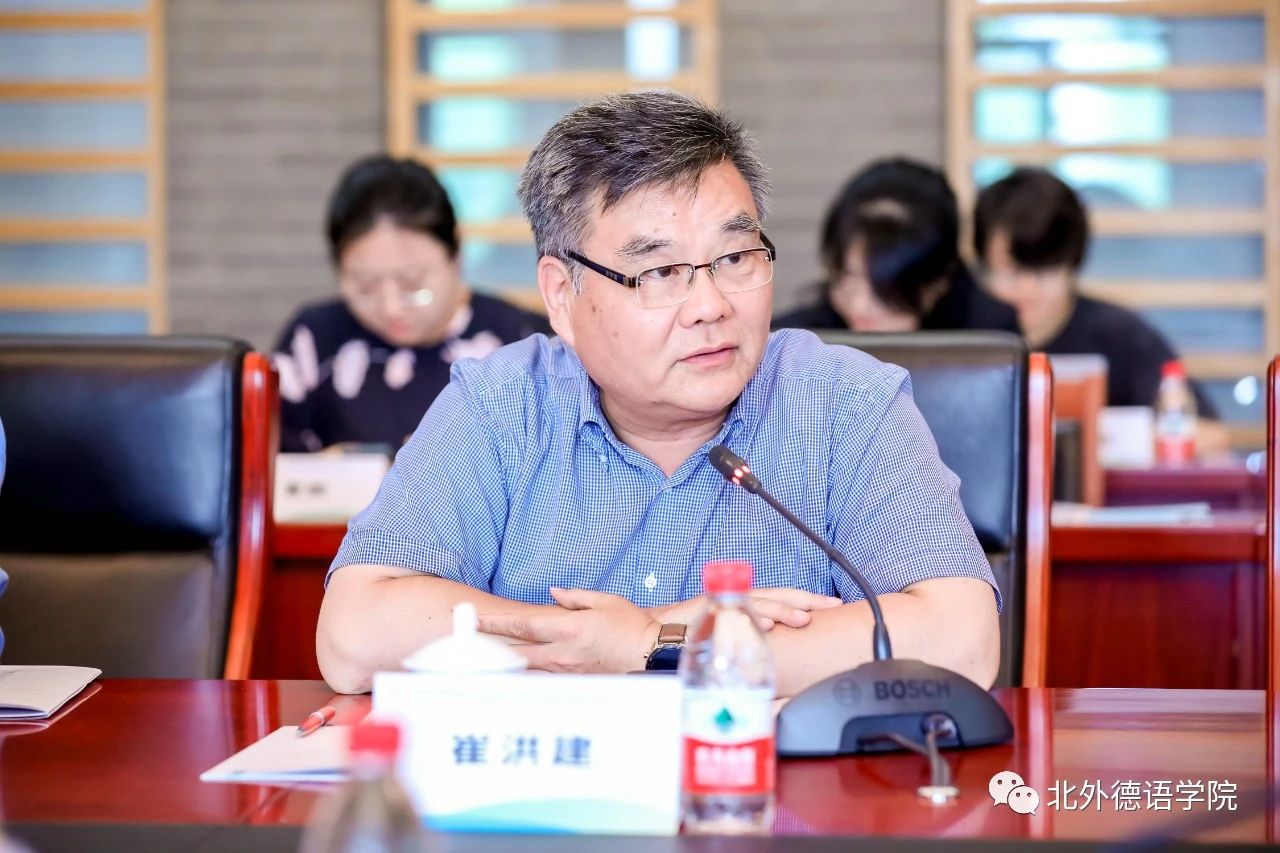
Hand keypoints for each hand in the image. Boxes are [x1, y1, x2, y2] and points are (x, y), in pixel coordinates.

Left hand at [477, 589, 657, 673]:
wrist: (651, 656)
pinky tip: (515, 671)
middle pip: (517, 650)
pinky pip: (544, 676)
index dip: (495, 623)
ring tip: (484, 656)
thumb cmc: (632, 626)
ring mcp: (567, 670)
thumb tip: (553, 594)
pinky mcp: (574, 680)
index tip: (474, 619)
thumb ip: (575, 597)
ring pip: (527, 666)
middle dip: (490, 645)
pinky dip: (527, 672)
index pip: (523, 626)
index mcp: (568, 628)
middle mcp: (562, 651)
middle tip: (467, 640)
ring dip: (505, 660)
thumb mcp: (605, 601)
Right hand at [649, 587, 842, 630]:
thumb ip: (751, 645)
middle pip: (778, 596)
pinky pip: (733, 615)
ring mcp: (724, 604)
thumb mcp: (730, 643)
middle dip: (806, 601)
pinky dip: (751, 620)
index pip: (783, 600)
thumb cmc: (691, 640)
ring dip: (784, 611)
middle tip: (831, 605)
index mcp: (746, 606)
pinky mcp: (709, 611)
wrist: (654, 637)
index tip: (832, 606)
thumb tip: (775, 656)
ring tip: (805, 618)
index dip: (807, 601)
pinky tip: (767, 627)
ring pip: (760, 604)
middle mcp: (738, 601)